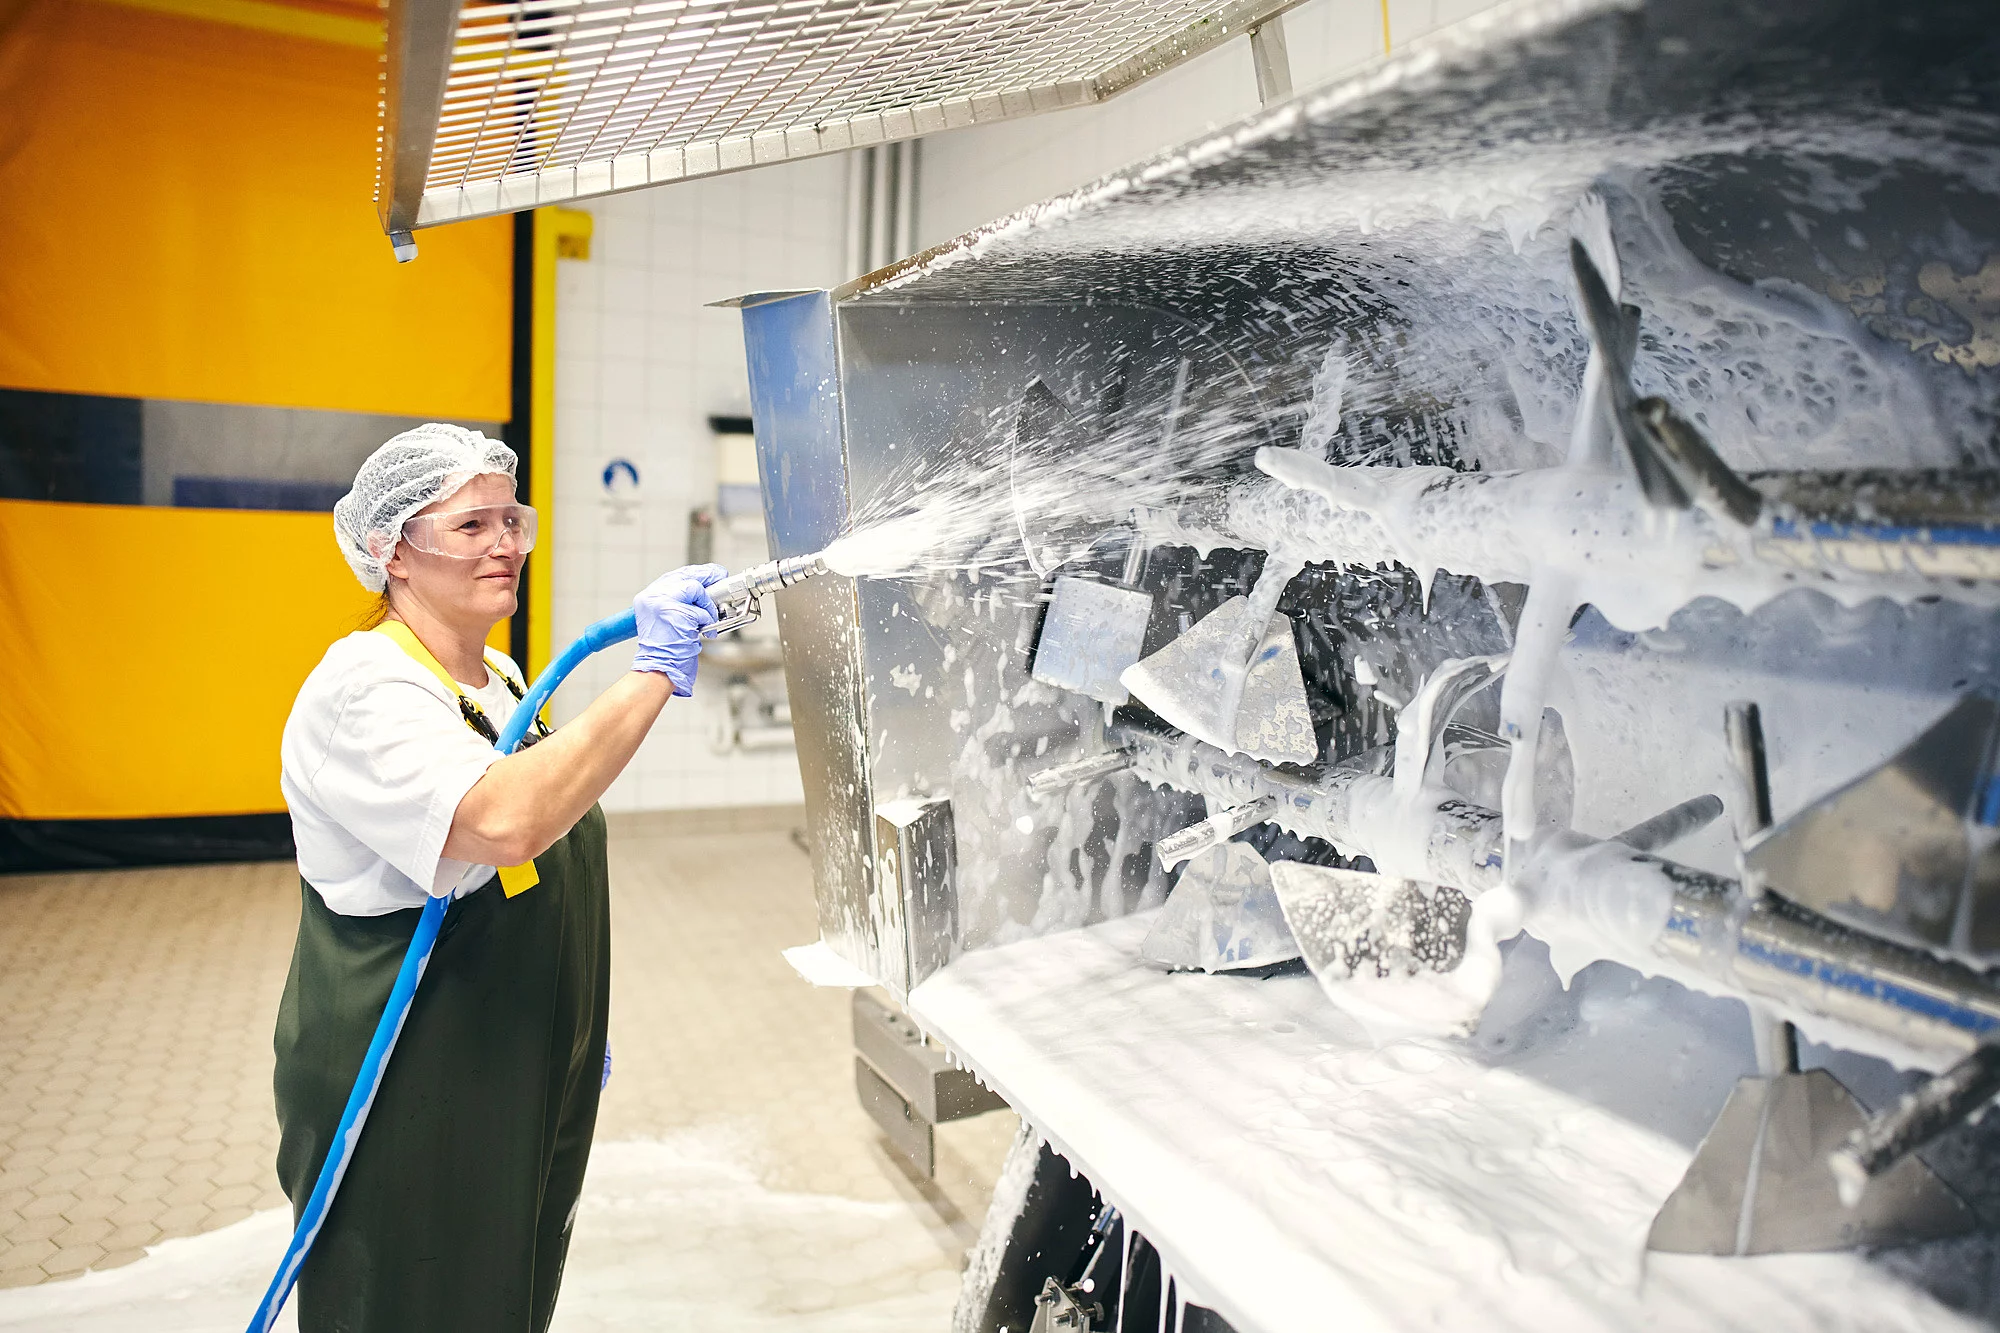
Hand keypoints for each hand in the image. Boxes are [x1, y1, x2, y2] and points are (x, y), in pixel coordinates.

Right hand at [632, 564, 725, 694]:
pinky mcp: (674, 612)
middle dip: (708, 576)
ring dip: (708, 605)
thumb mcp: (668, 619)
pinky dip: (708, 620)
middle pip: (686, 576)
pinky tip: (706, 631)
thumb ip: (680, 602)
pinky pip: (701, 610)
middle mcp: (652, 596)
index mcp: (649, 597)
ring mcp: (662, 603)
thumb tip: (706, 589)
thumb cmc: (667, 649)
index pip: (676, 575)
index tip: (712, 573)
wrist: (659, 668)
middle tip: (722, 576)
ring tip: (709, 618)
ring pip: (695, 588)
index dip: (697, 573)